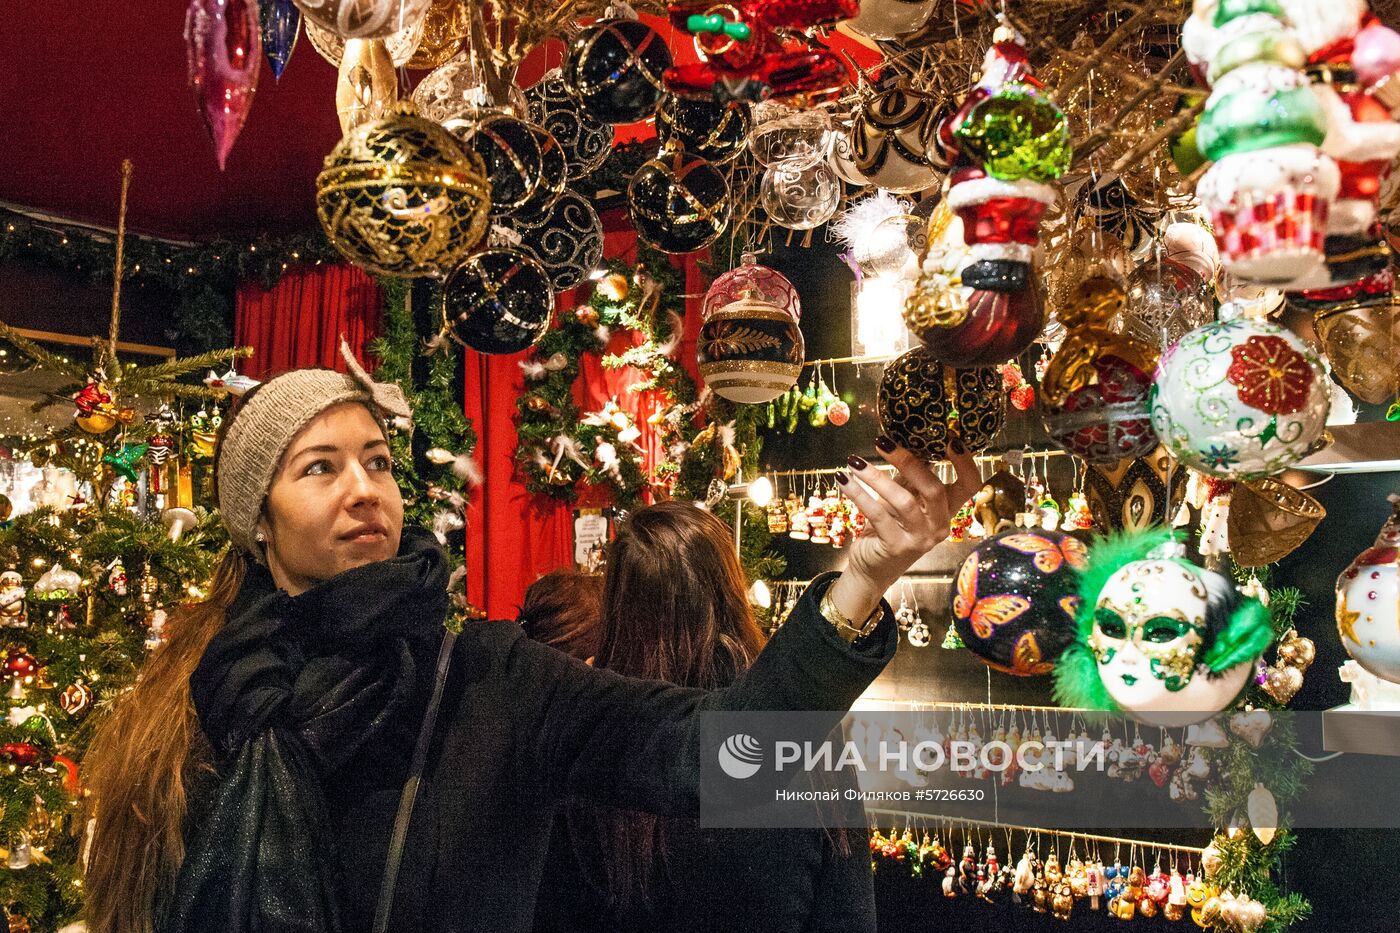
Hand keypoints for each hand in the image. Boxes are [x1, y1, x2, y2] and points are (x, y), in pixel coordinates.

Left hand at [826, 435, 980, 623]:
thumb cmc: (889, 528)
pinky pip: (877, 514)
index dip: (966, 461)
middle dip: (909, 461)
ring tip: (854, 462)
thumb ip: (909, 477)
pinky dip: (858, 494)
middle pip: (935, 489)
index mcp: (947, 510)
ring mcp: (920, 539)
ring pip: (904, 501)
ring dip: (876, 477)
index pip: (971, 485)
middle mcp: (939, 526)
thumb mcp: (902, 500)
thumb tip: (908, 442)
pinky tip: (844, 480)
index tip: (951, 436)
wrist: (872, 569)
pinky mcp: (897, 547)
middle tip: (883, 442)